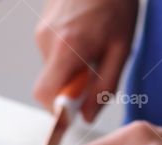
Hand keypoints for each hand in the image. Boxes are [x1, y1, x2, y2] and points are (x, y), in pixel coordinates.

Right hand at [33, 0, 137, 121]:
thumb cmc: (115, 3)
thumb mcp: (120, 49)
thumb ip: (104, 86)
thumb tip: (86, 116)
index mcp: (67, 49)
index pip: (46, 96)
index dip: (58, 110)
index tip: (76, 109)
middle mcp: (47, 41)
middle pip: (49, 85)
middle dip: (70, 89)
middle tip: (94, 72)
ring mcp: (41, 31)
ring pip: (53, 69)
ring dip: (72, 69)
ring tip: (94, 47)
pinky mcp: (42, 25)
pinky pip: (52, 53)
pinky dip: (69, 55)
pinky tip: (86, 37)